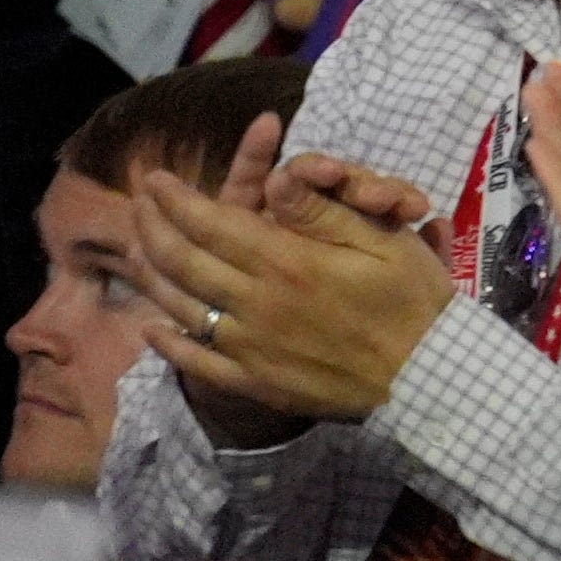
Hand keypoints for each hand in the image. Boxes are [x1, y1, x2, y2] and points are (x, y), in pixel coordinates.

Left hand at [130, 116, 459, 435]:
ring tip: (134, 251)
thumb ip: (322, 212)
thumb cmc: (412, 300)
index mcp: (288, 262)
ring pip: (182, 307)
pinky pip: (197, 361)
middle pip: (185, 261)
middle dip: (152, 227)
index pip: (213, 223)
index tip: (154, 179)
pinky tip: (153, 327)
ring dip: (150, 276)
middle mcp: (256, 303)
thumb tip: (276, 180)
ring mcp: (249, 347)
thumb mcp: (383, 241)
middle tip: (136, 205)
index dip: (176, 199)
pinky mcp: (254, 381)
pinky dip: (168, 342)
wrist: (425, 377)